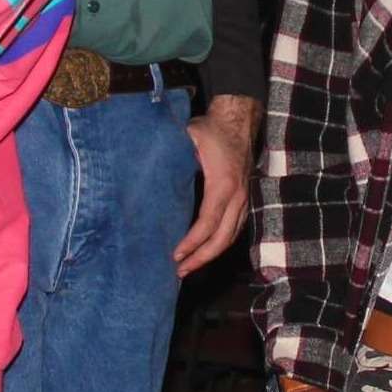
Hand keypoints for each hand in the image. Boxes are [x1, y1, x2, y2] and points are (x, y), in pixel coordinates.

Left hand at [174, 96, 259, 273]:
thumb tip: (147, 173)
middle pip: (222, 238)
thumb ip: (174, 157)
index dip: (193, 243)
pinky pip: (235, 229)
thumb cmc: (211, 130)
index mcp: (223, 184)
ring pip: (231, 236)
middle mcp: (238, 196)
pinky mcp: (244, 199)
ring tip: (189, 266)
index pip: (208, 222)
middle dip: (201, 258)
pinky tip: (205, 251)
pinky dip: (220, 244)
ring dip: (211, 255)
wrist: (238, 120)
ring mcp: (244, 199)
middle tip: (180, 271)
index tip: (176, 255)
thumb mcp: (189, 137)